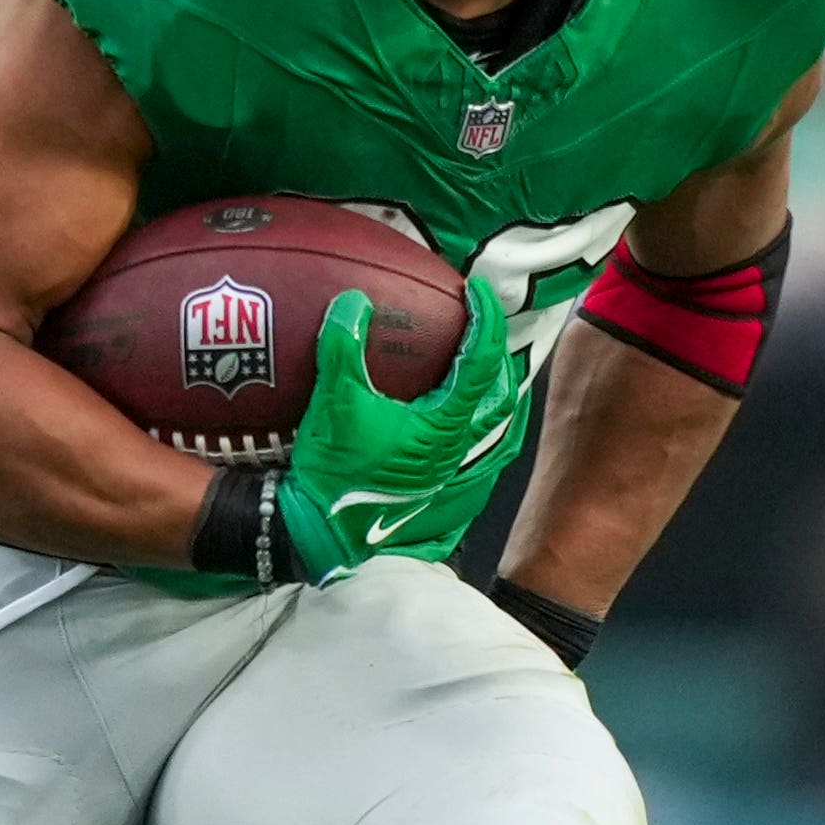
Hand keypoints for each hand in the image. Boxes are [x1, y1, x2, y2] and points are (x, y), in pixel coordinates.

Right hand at [277, 290, 530, 581]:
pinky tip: (453, 421)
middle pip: (503, 397)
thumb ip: (343, 348)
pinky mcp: (430, 486)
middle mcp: (455, 449)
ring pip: (494, 429)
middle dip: (500, 358)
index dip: (485, 319)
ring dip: (494, 396)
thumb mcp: (333, 404)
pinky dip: (474, 427)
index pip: (480, 361)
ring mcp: (446, 472)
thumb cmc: (332, 474)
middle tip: (485, 328)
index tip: (479, 290)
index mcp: (443, 425)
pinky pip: (471, 452)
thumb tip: (353, 302)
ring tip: (482, 372)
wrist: (321, 533)